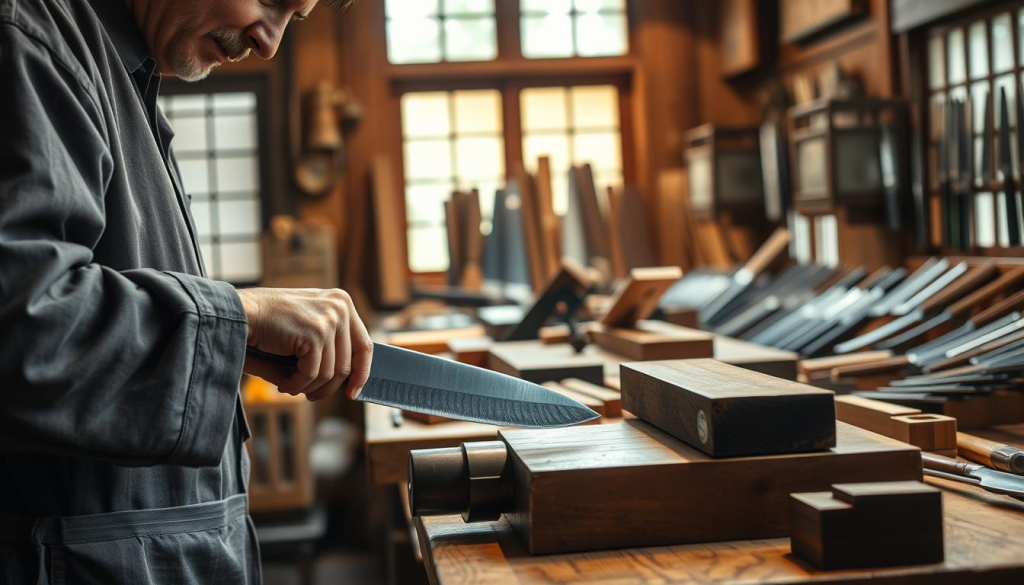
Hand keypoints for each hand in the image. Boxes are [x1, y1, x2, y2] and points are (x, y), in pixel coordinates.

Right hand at [237, 288, 371, 400]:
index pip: (362, 345)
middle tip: (311, 396)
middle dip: (328, 387)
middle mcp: (340, 306)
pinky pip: (312, 374)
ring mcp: (329, 319)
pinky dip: (296, 384)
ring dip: (308, 386)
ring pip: (330, 373)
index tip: (353, 392)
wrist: (236, 314)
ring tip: (289, 385)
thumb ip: (327, 349)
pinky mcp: (315, 333)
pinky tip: (283, 382)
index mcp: (341, 302)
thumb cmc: (266, 325)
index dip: (361, 373)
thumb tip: (347, 382)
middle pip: (347, 364)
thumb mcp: (305, 330)